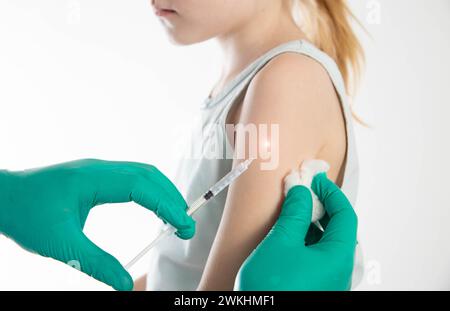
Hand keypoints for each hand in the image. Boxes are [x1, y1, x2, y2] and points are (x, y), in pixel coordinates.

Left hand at [0, 159, 194, 290]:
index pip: (142, 187)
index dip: (167, 205)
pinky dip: (150, 191)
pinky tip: (153, 207)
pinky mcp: (95, 176)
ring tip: (175, 217)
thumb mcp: (61, 244)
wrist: (2, 196)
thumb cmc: (25, 215)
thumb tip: (125, 284)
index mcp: (93, 179)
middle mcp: (100, 168)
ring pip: (142, 174)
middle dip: (172, 198)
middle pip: (149, 176)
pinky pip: (132, 178)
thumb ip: (96, 263)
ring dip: (163, 193)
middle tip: (185, 226)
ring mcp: (98, 169)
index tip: (183, 225)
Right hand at [234, 172, 357, 290]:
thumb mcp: (281, 242)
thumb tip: (300, 189)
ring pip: (325, 243)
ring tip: (290, 211)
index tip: (315, 179)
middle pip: (337, 229)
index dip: (331, 192)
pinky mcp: (315, 286)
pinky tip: (287, 235)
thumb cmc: (272, 287)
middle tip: (301, 192)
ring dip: (310, 223)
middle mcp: (339, 270)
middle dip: (319, 207)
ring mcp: (328, 280)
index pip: (345, 215)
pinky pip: (316, 256)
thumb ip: (295, 212)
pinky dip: (305, 240)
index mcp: (338, 258)